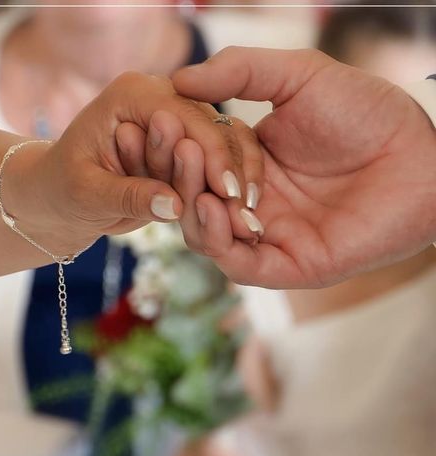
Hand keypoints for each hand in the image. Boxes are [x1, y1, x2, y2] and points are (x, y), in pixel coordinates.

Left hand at [2, 72, 259, 256]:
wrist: (55, 198)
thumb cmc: (59, 190)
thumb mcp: (86, 193)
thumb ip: (128, 195)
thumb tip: (175, 205)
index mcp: (132, 94)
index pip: (185, 117)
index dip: (212, 156)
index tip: (231, 194)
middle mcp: (158, 99)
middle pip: (210, 127)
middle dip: (231, 170)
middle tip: (249, 212)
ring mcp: (173, 122)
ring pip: (219, 144)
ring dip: (235, 180)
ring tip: (250, 221)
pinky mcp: (181, 148)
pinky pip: (213, 163)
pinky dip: (226, 188)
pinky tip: (241, 216)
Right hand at [173, 47, 435, 287]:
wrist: (420, 152)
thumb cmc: (366, 113)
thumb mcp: (297, 76)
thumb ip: (240, 70)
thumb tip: (179, 78)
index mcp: (248, 164)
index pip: (197, 163)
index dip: (179, 146)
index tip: (162, 122)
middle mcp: (252, 203)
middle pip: (194, 202)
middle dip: (180, 178)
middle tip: (177, 149)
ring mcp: (268, 237)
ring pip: (207, 237)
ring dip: (194, 209)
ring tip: (196, 178)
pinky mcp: (289, 266)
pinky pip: (240, 265)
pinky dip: (220, 241)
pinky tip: (215, 207)